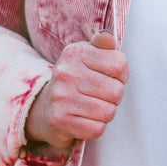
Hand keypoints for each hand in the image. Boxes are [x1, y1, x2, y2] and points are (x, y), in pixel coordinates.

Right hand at [26, 31, 128, 150]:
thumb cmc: (75, 80)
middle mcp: (65, 73)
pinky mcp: (60, 120)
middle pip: (116, 91)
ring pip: (108, 112)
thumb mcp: (86, 56)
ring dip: (106, 113)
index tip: (111, 78)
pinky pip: (97, 129)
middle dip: (114, 97)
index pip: (119, 65)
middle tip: (101, 96)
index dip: (122, 76)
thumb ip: (102, 45)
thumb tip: (108, 37)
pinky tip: (84, 120)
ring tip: (93, 108)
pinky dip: (96, 127)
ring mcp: (61, 97)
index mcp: (75, 53)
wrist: (44, 108)